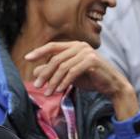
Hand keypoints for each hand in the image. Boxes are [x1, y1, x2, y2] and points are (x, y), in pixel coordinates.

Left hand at [24, 41, 139, 119]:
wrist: (112, 85)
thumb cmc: (92, 79)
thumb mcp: (69, 75)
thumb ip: (54, 71)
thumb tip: (35, 72)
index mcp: (74, 45)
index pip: (52, 46)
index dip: (39, 51)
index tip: (27, 58)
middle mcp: (80, 46)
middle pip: (55, 58)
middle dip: (45, 73)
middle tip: (37, 85)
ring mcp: (86, 52)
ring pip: (63, 66)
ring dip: (53, 81)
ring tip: (48, 92)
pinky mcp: (92, 61)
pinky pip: (72, 72)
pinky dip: (64, 82)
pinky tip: (59, 90)